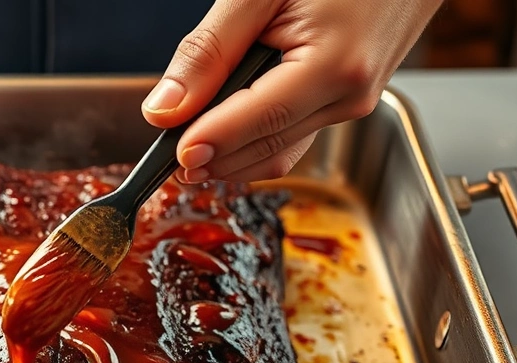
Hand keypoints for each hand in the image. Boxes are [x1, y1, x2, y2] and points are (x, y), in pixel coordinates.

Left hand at [142, 0, 442, 183]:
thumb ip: (210, 50)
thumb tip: (165, 110)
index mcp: (335, 66)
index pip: (259, 122)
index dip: (211, 144)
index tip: (172, 156)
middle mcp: (349, 96)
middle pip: (266, 148)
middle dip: (213, 157)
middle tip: (165, 157)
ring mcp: (351, 104)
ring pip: (278, 151)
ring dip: (230, 156)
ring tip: (186, 145)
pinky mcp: (344, 102)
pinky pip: (292, 137)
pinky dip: (253, 142)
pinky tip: (222, 132)